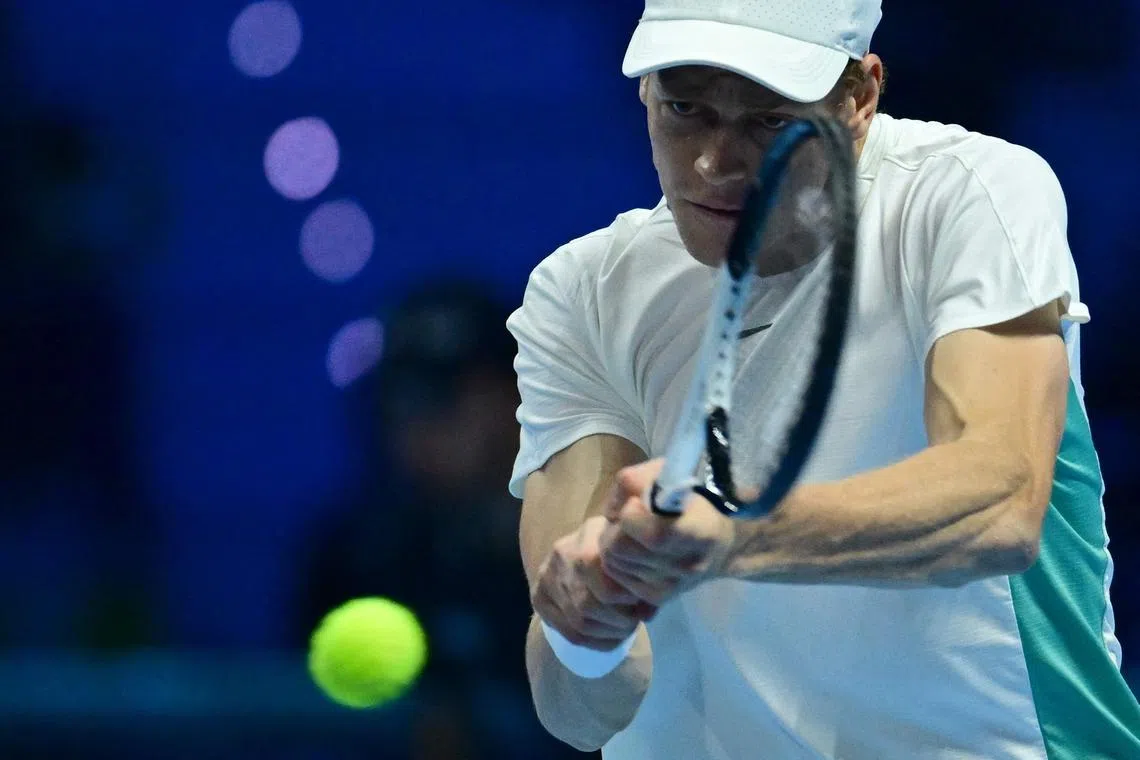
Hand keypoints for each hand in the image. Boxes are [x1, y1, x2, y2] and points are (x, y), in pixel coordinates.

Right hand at [532, 516, 655, 651]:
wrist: (586, 538)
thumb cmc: (617, 544)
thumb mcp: (632, 551)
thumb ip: (643, 579)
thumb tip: (647, 613)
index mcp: (587, 539)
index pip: (606, 588)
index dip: (627, 603)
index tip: (641, 604)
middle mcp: (562, 557)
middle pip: (589, 607)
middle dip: (618, 622)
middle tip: (634, 621)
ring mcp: (547, 578)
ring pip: (578, 623)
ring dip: (607, 634)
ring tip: (624, 629)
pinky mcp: (539, 596)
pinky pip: (567, 632)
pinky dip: (594, 642)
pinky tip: (610, 638)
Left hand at [600, 459, 736, 606]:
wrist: (725, 545)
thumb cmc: (696, 502)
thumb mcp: (673, 475)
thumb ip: (637, 481)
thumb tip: (611, 511)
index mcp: (699, 531)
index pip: (652, 534)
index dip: (632, 514)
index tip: (638, 502)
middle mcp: (685, 564)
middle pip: (619, 548)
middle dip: (615, 528)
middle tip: (627, 517)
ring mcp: (670, 585)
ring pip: (613, 562)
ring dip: (613, 543)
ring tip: (632, 532)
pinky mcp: (657, 597)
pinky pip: (616, 577)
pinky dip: (618, 560)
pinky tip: (635, 549)